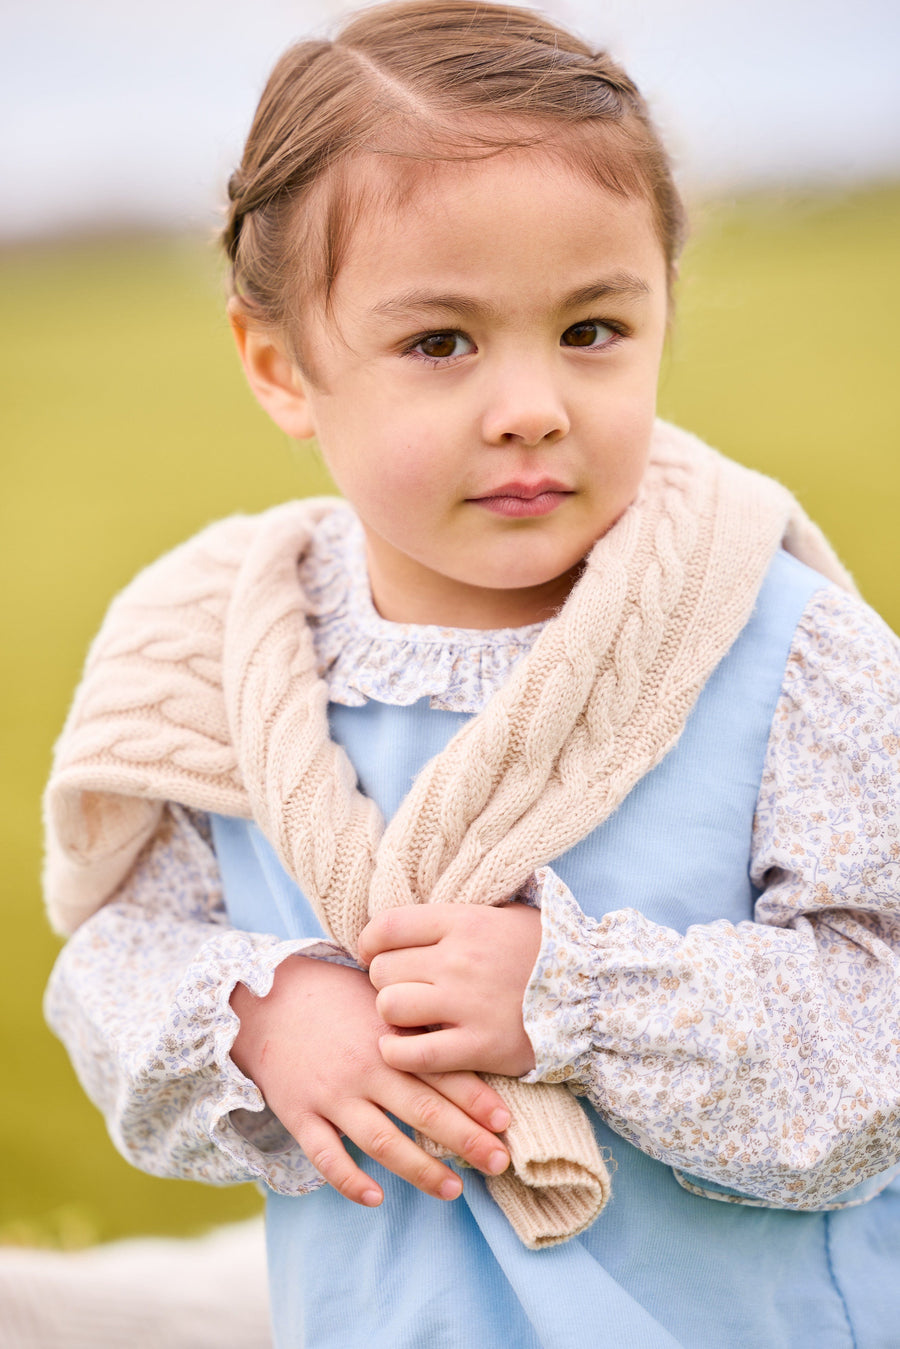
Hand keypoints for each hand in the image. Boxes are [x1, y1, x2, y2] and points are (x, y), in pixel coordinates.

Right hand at [229, 955, 510, 1207]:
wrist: (265, 997)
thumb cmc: (333, 996)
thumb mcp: (379, 999)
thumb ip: (415, 1023)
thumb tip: (467, 1041)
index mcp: (388, 1038)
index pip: (441, 1071)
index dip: (477, 1099)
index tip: (506, 1123)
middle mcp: (365, 1068)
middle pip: (422, 1109)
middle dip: (465, 1140)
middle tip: (499, 1163)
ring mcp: (332, 1094)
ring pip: (381, 1141)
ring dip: (419, 1168)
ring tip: (452, 1190)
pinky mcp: (299, 1114)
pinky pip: (326, 1155)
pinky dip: (349, 1180)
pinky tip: (374, 1198)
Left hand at [358, 903, 542, 1078]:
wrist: (592, 994)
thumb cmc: (544, 951)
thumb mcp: (504, 915)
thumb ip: (457, 918)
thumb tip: (411, 923)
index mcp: (464, 922)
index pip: (388, 925)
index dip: (371, 942)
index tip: (375, 954)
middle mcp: (459, 959)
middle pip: (383, 969)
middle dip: (385, 980)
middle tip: (402, 988)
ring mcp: (467, 1004)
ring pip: (390, 1007)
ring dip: (393, 1015)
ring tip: (409, 1017)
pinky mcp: (478, 1046)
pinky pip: (413, 1054)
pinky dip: (397, 1054)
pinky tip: (402, 1049)